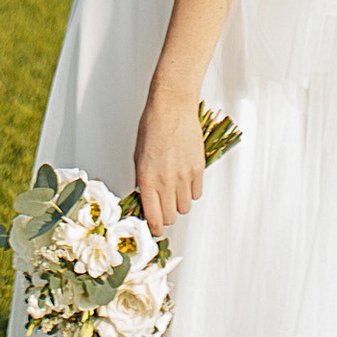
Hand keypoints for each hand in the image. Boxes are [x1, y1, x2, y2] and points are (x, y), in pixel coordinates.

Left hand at [133, 82, 206, 238]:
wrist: (172, 108)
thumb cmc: (153, 127)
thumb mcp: (138, 156)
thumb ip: (143, 181)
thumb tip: (146, 199)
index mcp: (147, 179)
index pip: (153, 217)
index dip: (155, 227)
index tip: (155, 228)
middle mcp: (166, 181)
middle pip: (170, 217)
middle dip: (166, 216)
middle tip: (163, 207)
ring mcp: (184, 176)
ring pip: (185, 208)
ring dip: (179, 204)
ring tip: (174, 191)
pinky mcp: (198, 169)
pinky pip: (197, 193)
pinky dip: (191, 191)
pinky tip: (185, 180)